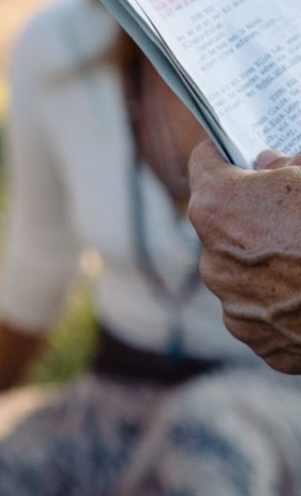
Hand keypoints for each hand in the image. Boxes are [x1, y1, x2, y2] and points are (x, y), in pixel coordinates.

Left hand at [188, 138, 300, 372]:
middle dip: (254, 211)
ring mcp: (234, 306)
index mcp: (218, 206)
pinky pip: (263, 309)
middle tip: (289, 206)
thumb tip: (272, 164)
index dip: (227, 155)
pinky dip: (283, 300)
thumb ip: (286, 164)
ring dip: (268, 258)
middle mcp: (212, 258)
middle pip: (225, 221)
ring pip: (244, 268)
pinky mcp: (259, 340)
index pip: (204, 163)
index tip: (241, 154)